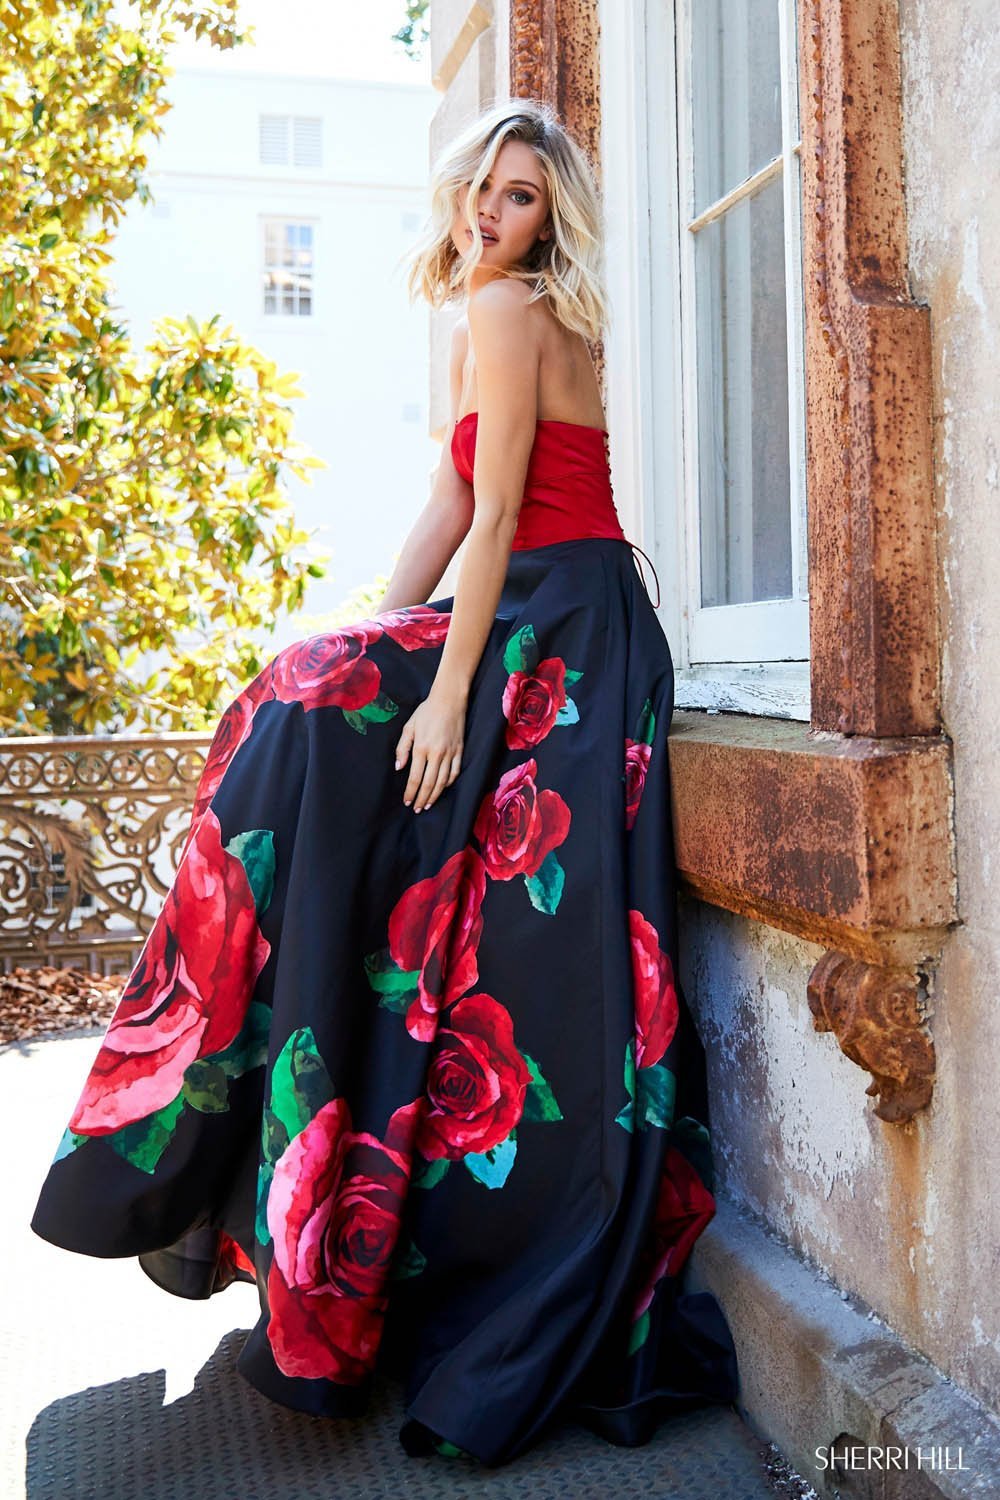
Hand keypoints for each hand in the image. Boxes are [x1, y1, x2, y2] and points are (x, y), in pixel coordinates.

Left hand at [394, 687, 466, 812]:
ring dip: (435, 795)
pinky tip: (442, 788)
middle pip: (428, 783)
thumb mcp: (409, 726)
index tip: (407, 802)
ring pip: (442, 781)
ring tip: (428, 804)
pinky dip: (449, 783)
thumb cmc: (426, 712)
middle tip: (417, 809)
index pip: (414, 777)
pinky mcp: (460, 751)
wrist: (449, 700)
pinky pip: (455, 772)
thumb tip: (398, 767)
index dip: (411, 792)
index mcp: (421, 747)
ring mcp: (450, 753)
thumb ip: (402, 748)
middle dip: (422, 799)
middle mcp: (436, 753)